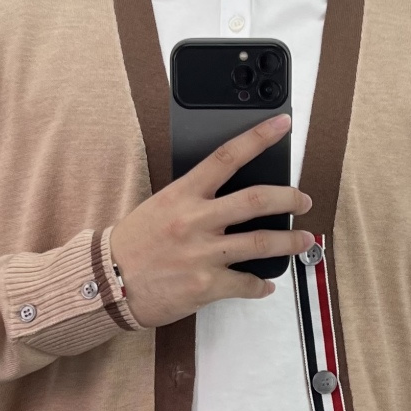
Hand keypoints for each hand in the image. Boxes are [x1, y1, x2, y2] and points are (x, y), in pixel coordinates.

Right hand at [109, 113, 314, 328]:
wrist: (107, 284)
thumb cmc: (132, 246)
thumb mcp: (160, 208)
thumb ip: (193, 201)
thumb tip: (228, 203)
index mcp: (183, 194)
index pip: (227, 156)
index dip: (259, 137)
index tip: (283, 124)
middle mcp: (196, 220)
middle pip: (256, 200)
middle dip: (289, 198)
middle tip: (304, 201)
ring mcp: (203, 254)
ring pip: (261, 243)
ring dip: (289, 242)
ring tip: (303, 241)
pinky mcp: (205, 285)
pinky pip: (245, 284)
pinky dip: (260, 286)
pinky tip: (265, 286)